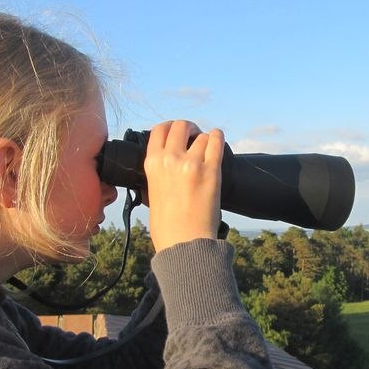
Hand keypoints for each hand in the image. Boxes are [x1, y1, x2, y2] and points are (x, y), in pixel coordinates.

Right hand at [143, 120, 223, 251]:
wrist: (185, 242)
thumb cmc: (167, 226)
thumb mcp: (151, 194)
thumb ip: (157, 175)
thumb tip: (163, 167)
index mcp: (152, 164)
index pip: (158, 130)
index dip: (169, 128)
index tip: (176, 133)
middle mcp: (170, 159)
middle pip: (180, 126)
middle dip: (188, 129)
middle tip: (193, 136)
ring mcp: (191, 164)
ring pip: (201, 136)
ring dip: (204, 140)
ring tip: (207, 148)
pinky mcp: (211, 171)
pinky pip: (216, 142)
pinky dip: (217, 137)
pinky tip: (217, 138)